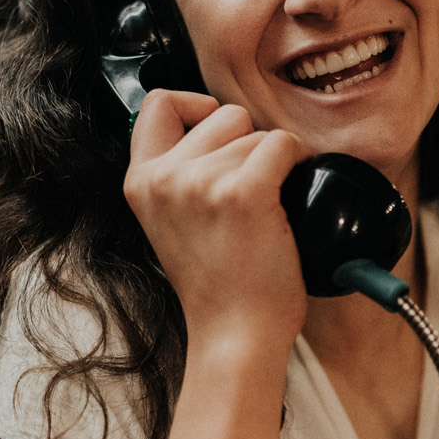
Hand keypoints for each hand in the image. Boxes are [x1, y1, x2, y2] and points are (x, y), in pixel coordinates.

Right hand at [124, 89, 310, 351]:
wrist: (235, 336)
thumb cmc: (218, 286)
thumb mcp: (172, 223)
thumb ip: (179, 177)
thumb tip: (215, 127)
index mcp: (140, 182)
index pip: (158, 102)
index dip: (195, 106)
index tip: (217, 136)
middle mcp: (164, 178)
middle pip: (222, 113)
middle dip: (246, 143)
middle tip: (248, 193)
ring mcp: (201, 183)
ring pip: (257, 132)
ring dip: (272, 163)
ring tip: (263, 213)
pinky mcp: (244, 193)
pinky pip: (284, 145)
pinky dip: (298, 161)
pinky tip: (290, 193)